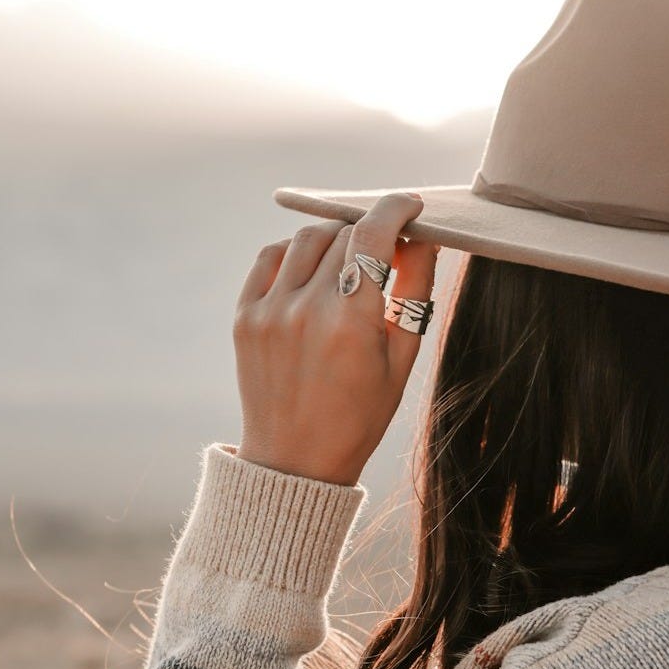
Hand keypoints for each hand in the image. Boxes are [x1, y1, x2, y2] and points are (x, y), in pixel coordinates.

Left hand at [232, 192, 439, 485]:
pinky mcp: (244, 317)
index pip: (373, 234)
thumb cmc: (359, 415)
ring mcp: (268, 312)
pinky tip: (313, 271)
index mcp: (351, 323)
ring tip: (350, 261)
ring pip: (306, 239)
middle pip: (343, 235)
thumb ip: (416, 290)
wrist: (295, 461)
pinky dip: (296, 252)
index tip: (412, 206)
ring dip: (334, 238)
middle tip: (386, 246)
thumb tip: (423, 237)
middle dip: (370, 232)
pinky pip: (270, 258)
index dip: (396, 209)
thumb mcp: (401, 358)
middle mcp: (305, 310)